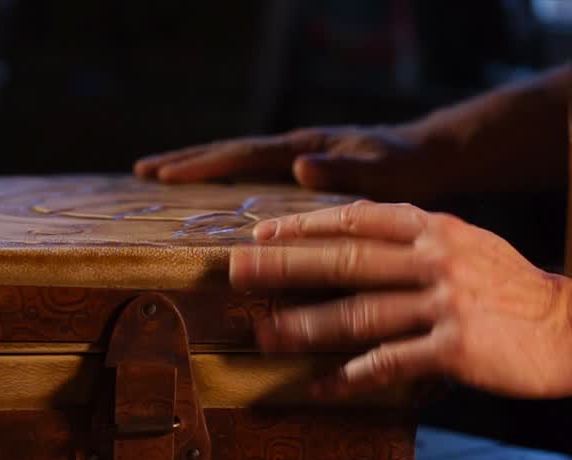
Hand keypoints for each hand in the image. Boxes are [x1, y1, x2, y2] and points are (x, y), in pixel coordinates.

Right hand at [133, 126, 446, 200]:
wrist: (432, 158)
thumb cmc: (410, 168)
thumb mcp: (382, 173)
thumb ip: (345, 168)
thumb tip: (299, 166)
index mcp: (305, 147)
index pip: (243, 154)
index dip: (201, 165)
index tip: (161, 175)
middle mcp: (295, 149)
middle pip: (229, 153)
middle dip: (184, 162)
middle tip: (139, 172)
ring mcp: (297, 159)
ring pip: (238, 163)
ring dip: (199, 170)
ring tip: (159, 181)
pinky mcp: (304, 174)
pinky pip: (254, 177)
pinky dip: (225, 182)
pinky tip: (211, 199)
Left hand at [229, 201, 571, 398]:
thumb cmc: (516, 291)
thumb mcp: (469, 247)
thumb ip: (418, 242)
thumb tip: (355, 249)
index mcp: (437, 228)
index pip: (360, 217)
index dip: (306, 224)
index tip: (261, 231)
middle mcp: (437, 258)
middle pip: (346, 259)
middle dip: (284, 266)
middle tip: (234, 272)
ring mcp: (446, 303)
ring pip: (359, 313)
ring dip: (305, 326)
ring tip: (262, 336)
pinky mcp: (456, 349)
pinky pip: (388, 364)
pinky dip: (349, 377)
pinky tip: (318, 386)